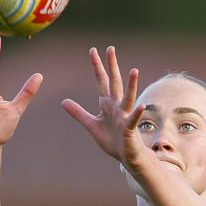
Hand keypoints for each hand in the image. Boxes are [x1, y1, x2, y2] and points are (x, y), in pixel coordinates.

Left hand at [62, 46, 147, 170]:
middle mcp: (117, 106)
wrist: (126, 156)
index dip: (96, 67)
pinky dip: (137, 113)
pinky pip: (133, 119)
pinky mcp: (129, 128)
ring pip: (128, 97)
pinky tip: (141, 106)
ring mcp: (124, 116)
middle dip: (112, 66)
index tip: (92, 51)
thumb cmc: (112, 141)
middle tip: (110, 48)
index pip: (101, 81)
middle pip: (114, 83)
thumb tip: (64, 101)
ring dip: (131, 84)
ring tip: (134, 70)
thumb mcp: (91, 125)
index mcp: (107, 104)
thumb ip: (79, 113)